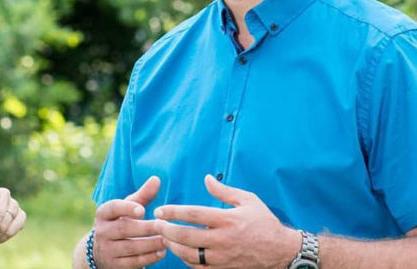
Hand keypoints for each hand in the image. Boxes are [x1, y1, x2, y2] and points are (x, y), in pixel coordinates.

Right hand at [93, 176, 166, 268]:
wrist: (102, 252)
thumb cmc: (120, 222)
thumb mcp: (127, 209)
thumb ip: (142, 196)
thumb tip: (157, 179)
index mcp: (104, 213)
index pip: (113, 208)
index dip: (126, 208)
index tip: (142, 210)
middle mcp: (102, 231)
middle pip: (124, 229)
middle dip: (145, 228)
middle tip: (163, 225)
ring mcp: (107, 250)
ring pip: (130, 247)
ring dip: (150, 244)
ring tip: (166, 239)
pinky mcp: (114, 266)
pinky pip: (133, 262)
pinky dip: (149, 258)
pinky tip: (161, 252)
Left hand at [154, 175, 299, 268]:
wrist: (281, 251)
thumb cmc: (263, 222)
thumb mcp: (248, 200)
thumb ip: (224, 191)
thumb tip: (206, 178)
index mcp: (228, 220)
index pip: (194, 214)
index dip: (173, 212)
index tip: (159, 210)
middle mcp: (223, 239)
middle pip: (187, 236)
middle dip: (167, 230)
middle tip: (156, 225)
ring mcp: (223, 257)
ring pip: (189, 255)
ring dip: (173, 247)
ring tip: (164, 238)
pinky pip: (198, 268)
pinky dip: (185, 260)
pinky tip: (180, 251)